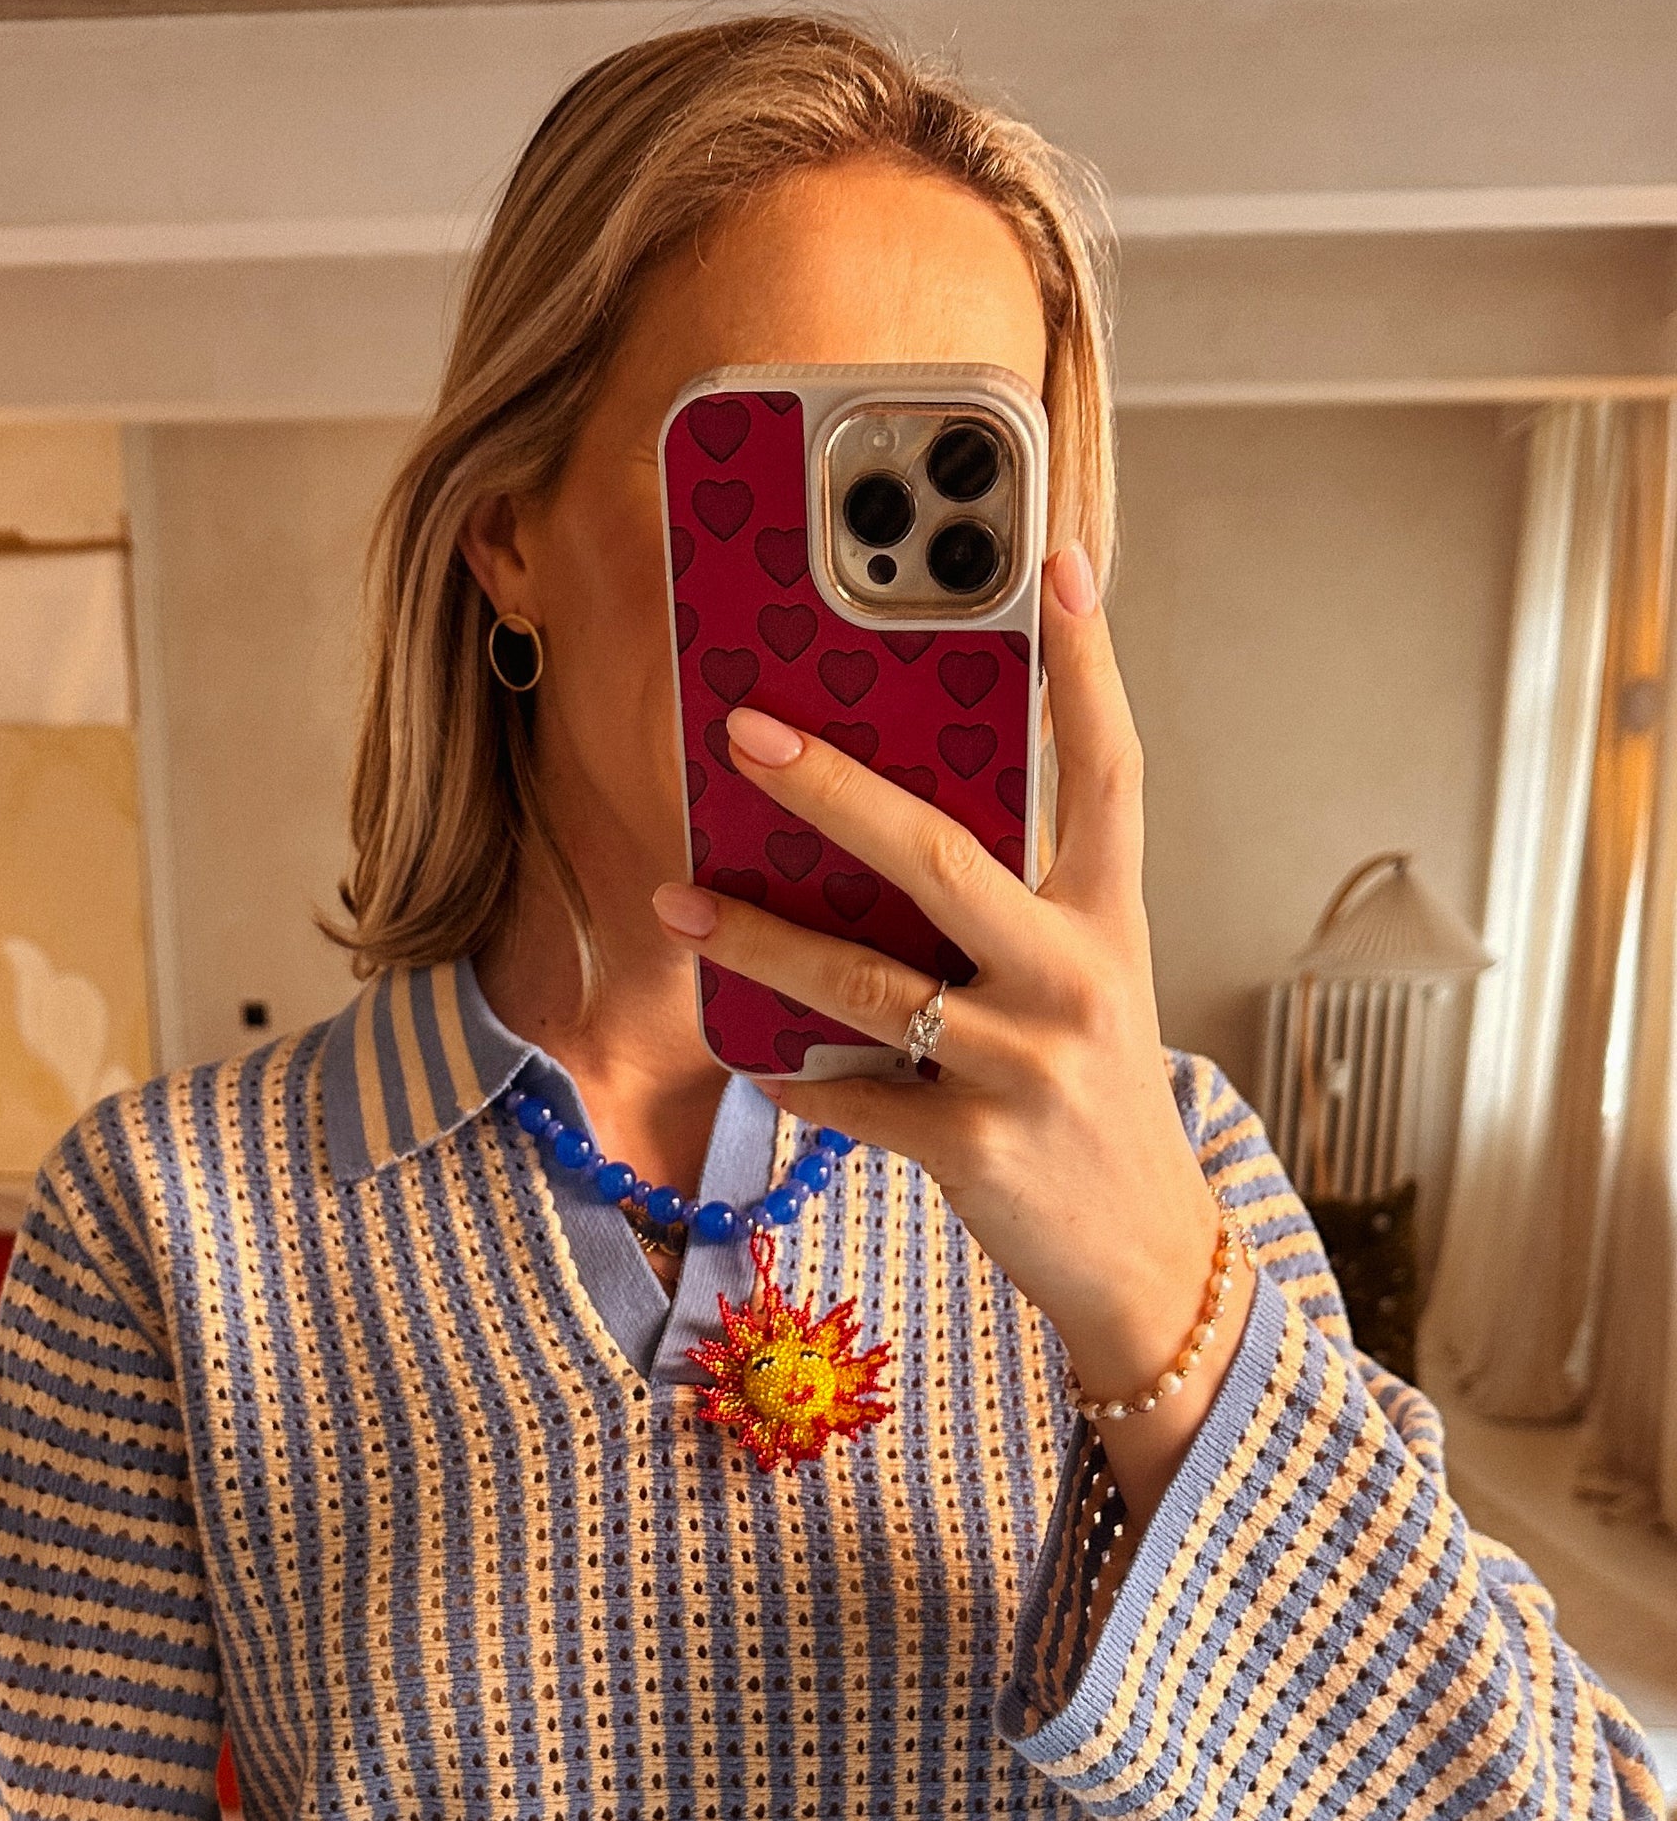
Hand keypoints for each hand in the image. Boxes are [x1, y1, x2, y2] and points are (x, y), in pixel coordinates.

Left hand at [653, 544, 1251, 1526]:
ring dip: (756, 939)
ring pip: (865, 983)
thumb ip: (1007, 911)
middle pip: (945, 857)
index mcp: (1108, 920)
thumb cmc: (1092, 1102)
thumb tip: (872, 830)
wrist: (1143, 1258)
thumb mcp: (1083, 988)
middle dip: (832, 790)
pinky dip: (792, 1075)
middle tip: (745, 732)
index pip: (1108, 767)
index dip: (1087, 664)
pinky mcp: (975, 1148)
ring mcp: (1026, 1066)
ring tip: (678, 900)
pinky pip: (849, 1094)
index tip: (1057, 561)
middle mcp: (1077, 979)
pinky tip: (748, 1053)